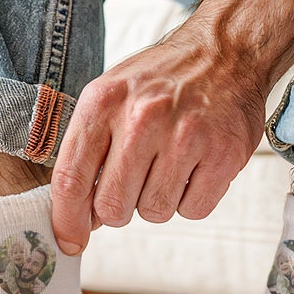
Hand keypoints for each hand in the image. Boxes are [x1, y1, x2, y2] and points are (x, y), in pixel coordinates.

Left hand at [51, 21, 264, 254]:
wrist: (226, 52)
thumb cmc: (161, 82)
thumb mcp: (110, 98)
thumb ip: (87, 153)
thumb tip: (79, 218)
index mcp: (104, 102)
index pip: (71, 179)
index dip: (67, 220)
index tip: (71, 240)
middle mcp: (142, 117)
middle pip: (113, 207)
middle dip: (120, 208)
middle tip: (135, 183)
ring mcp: (186, 135)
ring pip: (155, 212)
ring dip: (159, 201)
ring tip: (169, 165)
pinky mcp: (223, 154)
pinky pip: (193, 209)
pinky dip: (192, 199)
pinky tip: (195, 168)